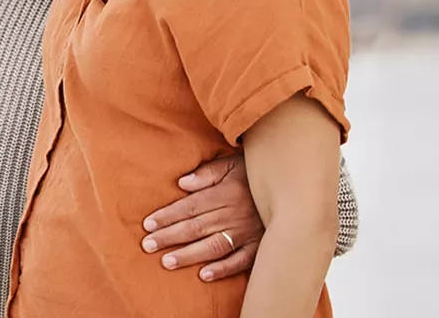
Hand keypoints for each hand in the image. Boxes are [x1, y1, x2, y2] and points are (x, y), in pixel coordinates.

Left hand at [140, 154, 264, 281]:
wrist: (291, 185)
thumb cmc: (256, 173)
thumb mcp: (232, 164)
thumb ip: (208, 173)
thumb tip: (182, 184)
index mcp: (226, 192)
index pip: (190, 206)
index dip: (167, 216)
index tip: (148, 225)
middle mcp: (234, 214)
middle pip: (196, 227)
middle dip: (170, 237)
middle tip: (147, 245)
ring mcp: (247, 232)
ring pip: (213, 246)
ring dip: (189, 255)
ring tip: (167, 261)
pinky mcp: (259, 246)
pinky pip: (240, 261)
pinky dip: (222, 269)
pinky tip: (204, 275)